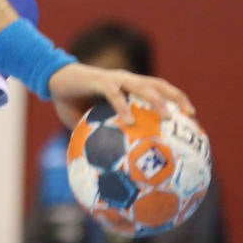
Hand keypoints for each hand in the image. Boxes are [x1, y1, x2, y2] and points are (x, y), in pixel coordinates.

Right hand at [48, 63, 193, 129]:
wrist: (52, 80)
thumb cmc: (71, 102)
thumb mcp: (88, 123)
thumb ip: (101, 137)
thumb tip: (110, 163)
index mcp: (127, 87)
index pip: (157, 90)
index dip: (176, 100)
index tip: (191, 118)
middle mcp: (125, 80)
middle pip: (158, 84)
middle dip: (176, 97)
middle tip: (190, 114)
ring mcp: (114, 79)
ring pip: (142, 86)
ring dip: (157, 100)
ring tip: (168, 115)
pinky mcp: (99, 81)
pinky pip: (114, 94)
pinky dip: (123, 107)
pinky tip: (129, 121)